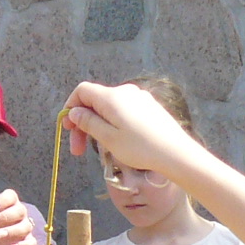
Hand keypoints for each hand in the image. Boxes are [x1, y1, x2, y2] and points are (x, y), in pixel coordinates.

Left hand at [0, 190, 35, 244]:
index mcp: (8, 202)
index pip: (10, 196)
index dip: (2, 202)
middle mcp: (19, 212)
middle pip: (20, 211)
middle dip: (5, 217)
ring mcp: (24, 227)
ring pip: (26, 227)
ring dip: (12, 231)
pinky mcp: (26, 241)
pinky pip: (31, 242)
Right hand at [63, 82, 198, 172]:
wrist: (176, 153)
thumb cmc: (140, 148)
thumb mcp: (108, 138)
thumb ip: (88, 122)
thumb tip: (74, 112)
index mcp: (112, 97)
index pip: (82, 91)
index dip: (70, 107)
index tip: (68, 129)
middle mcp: (125, 92)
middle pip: (95, 101)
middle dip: (83, 123)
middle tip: (78, 150)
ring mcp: (139, 98)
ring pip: (109, 108)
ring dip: (98, 126)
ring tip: (98, 149)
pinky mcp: (149, 107)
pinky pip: (123, 112)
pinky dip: (113, 124)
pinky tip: (117, 142)